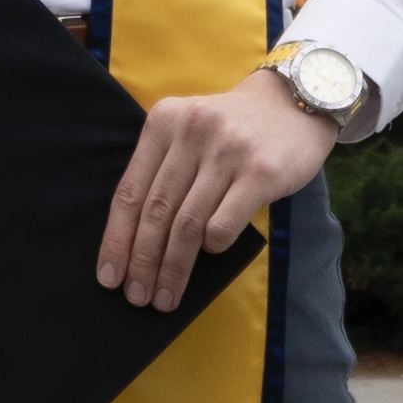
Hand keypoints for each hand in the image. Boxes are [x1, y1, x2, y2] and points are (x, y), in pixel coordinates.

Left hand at [97, 69, 336, 311]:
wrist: (293, 104)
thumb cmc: (232, 130)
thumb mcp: (187, 132)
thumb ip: (161, 170)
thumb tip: (133, 242)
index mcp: (163, 122)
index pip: (129, 192)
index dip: (116, 240)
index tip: (108, 277)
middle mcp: (192, 132)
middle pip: (156, 212)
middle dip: (142, 263)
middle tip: (137, 297)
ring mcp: (228, 151)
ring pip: (187, 224)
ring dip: (173, 269)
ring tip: (165, 297)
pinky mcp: (261, 172)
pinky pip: (224, 224)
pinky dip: (213, 246)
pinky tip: (211, 254)